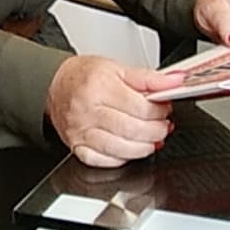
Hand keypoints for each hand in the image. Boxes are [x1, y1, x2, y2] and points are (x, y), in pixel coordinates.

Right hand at [45, 55, 183, 167]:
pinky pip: (104, 161)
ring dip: (144, 147)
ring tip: (152, 138)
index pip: (140, 107)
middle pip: (132, 130)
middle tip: (162, 125)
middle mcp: (87, 110)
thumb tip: (174, 81)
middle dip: (156, 131)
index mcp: (99, 87)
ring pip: (120, 149)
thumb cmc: (84, 76)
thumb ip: (148, 77)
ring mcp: (80, 132)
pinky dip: (123, 158)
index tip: (165, 108)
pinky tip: (131, 148)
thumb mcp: (117, 68)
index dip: (159, 111)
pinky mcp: (76, 146)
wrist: (54, 85)